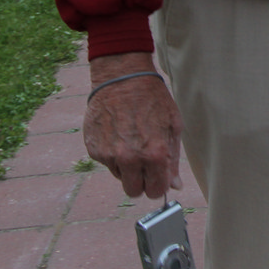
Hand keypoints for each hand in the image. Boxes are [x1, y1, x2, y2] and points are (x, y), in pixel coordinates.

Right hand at [86, 51, 183, 198]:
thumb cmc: (152, 98)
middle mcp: (130, 158)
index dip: (157, 185)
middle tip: (143, 164)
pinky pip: (106, 162)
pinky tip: (117, 133)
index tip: (157, 177)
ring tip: (130, 139)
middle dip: (140, 181)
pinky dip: (111, 153)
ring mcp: (109, 155)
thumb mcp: (172, 125)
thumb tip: (174, 186)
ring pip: (119, 176)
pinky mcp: (94, 149)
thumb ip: (173, 159)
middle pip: (133, 191)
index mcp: (154, 155)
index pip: (155, 191)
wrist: (121, 77)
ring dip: (125, 166)